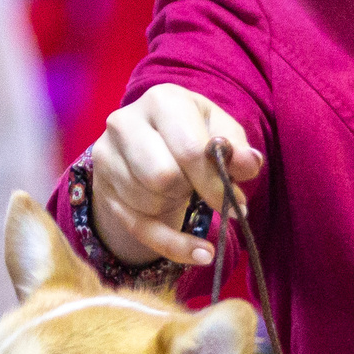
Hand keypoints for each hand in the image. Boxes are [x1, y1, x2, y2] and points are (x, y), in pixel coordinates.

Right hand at [85, 84, 263, 267]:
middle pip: (163, 177)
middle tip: (202, 192)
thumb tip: (249, 163)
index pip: (188, 150)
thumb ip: (238, 149)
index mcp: (162, 100)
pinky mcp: (104, 188)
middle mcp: (125, 121)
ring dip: (175, 205)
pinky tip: (200, 253)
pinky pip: (139, 229)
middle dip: (191, 192)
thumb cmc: (193, 133)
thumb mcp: (220, 132)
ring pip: (149, 201)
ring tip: (181, 189)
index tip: (237, 203)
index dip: (215, 182)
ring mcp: (107, 156)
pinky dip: (175, 246)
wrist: (151, 139)